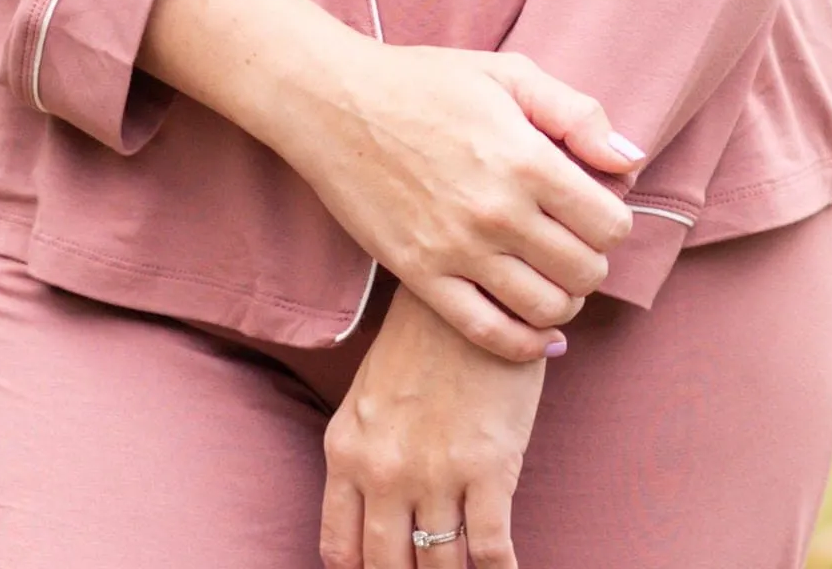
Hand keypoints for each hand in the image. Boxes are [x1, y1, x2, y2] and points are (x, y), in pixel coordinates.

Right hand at [279, 41, 638, 360]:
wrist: (338, 105)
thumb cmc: (428, 82)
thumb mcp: (509, 73)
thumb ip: (577, 114)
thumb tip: (631, 161)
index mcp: (526, 158)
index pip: (609, 224)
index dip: (614, 220)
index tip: (597, 208)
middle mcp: (497, 212)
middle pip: (585, 272)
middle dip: (593, 261)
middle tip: (575, 243)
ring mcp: (457, 250)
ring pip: (545, 309)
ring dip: (565, 301)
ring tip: (554, 277)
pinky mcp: (421, 276)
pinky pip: (489, 333)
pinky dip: (525, 343)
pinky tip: (538, 331)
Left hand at [322, 287, 546, 568]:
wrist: (472, 290)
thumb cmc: (422, 340)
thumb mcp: (368, 396)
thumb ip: (363, 454)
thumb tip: (374, 515)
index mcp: (347, 452)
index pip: (340, 549)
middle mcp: (384, 472)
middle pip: (388, 567)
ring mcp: (436, 474)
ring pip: (439, 565)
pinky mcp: (488, 468)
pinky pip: (491, 550)